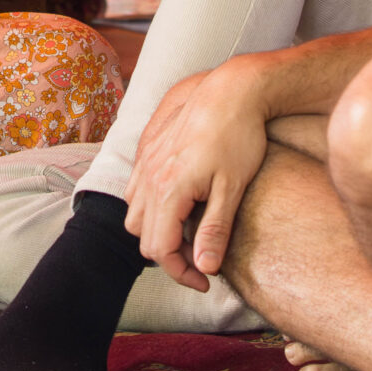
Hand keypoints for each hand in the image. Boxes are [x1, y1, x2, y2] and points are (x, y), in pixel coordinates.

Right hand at [123, 68, 272, 291]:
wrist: (231, 89)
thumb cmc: (238, 137)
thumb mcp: (232, 188)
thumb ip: (215, 230)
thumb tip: (205, 268)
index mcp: (169, 189)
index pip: (159, 250)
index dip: (181, 273)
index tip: (205, 280)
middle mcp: (149, 176)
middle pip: (142, 236)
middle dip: (169, 254)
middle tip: (201, 256)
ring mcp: (144, 161)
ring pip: (133, 212)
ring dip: (156, 229)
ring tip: (188, 229)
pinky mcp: (147, 148)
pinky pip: (135, 188)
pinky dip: (150, 205)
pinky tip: (178, 200)